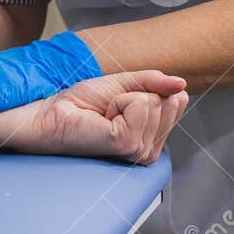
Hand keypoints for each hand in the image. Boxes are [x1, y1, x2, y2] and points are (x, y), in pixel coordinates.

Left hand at [21, 71, 187, 163]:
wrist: (52, 113)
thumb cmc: (80, 104)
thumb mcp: (123, 84)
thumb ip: (154, 82)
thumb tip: (181, 84)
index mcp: (152, 135)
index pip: (176, 100)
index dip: (145, 90)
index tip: (119, 102)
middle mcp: (150, 149)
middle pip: (168, 101)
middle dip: (135, 95)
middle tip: (109, 109)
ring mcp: (140, 152)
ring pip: (154, 103)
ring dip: (124, 99)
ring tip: (105, 115)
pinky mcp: (127, 146)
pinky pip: (141, 106)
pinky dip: (119, 102)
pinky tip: (103, 118)